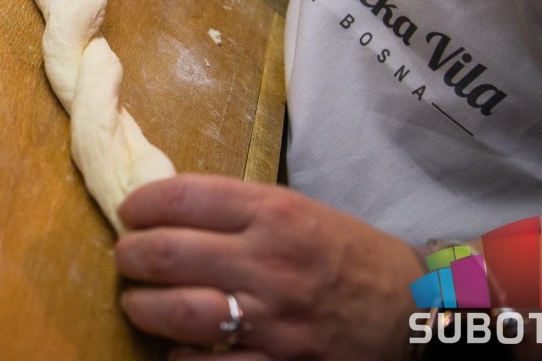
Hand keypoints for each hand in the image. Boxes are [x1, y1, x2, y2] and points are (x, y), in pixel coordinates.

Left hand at [114, 175, 423, 359]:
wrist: (414, 310)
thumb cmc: (349, 255)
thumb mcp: (299, 210)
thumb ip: (238, 210)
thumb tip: (168, 209)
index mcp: (274, 213)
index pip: (182, 197)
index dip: (141, 204)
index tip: (130, 212)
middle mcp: (269, 262)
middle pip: (168, 253)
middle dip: (131, 255)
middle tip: (127, 257)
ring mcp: (273, 319)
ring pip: (178, 312)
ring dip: (143, 307)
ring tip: (138, 302)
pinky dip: (182, 357)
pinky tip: (179, 347)